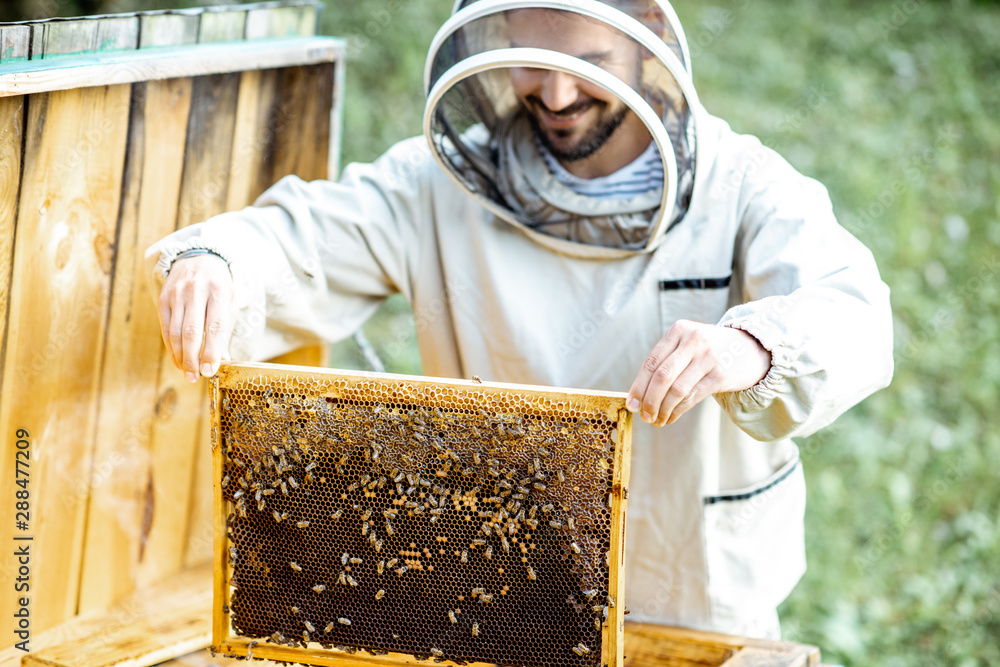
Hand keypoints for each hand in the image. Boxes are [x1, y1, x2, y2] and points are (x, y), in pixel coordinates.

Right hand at [157, 254, 235, 381]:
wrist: (197, 257)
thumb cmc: (219, 285)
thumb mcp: (230, 301)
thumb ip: (226, 328)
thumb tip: (222, 359)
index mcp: (218, 291)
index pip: (214, 326)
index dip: (211, 351)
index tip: (210, 371)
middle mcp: (195, 291)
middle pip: (191, 332)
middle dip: (193, 359)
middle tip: (195, 378)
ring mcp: (177, 294)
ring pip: (176, 332)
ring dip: (180, 357)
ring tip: (187, 374)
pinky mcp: (163, 299)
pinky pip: (166, 328)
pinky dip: (171, 348)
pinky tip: (178, 360)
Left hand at [627, 320, 770, 425]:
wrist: (751, 347)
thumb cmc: (710, 349)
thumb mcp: (688, 343)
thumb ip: (666, 361)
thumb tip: (638, 395)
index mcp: (680, 330)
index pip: (652, 362)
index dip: (638, 386)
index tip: (631, 404)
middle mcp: (694, 341)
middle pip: (662, 377)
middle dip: (649, 400)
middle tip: (643, 416)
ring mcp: (709, 358)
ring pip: (676, 390)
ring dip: (662, 409)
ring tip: (656, 420)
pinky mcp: (721, 376)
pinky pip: (692, 398)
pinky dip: (677, 411)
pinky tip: (670, 418)